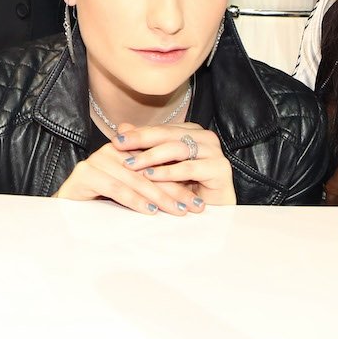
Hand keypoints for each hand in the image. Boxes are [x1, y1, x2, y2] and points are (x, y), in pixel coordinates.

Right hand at [56, 140, 200, 214]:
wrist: (67, 212)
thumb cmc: (104, 203)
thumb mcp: (135, 192)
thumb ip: (155, 184)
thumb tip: (191, 188)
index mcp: (125, 150)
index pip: (157, 163)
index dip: (180, 179)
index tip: (199, 198)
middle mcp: (110, 151)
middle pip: (149, 171)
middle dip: (175, 190)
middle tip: (195, 206)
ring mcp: (96, 161)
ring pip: (135, 179)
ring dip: (160, 197)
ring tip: (179, 211)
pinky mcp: (85, 175)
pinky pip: (116, 188)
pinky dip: (135, 200)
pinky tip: (151, 211)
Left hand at [112, 122, 236, 206]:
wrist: (213, 211)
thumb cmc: (186, 188)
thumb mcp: (161, 166)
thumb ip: (144, 146)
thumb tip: (122, 127)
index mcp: (192, 132)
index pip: (161, 129)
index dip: (138, 133)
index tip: (117, 139)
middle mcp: (205, 138)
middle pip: (168, 135)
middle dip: (141, 140)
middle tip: (120, 146)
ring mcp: (215, 152)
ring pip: (178, 149)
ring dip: (151, 157)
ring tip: (131, 164)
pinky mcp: (220, 170)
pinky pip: (189, 169)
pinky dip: (168, 172)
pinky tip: (151, 176)